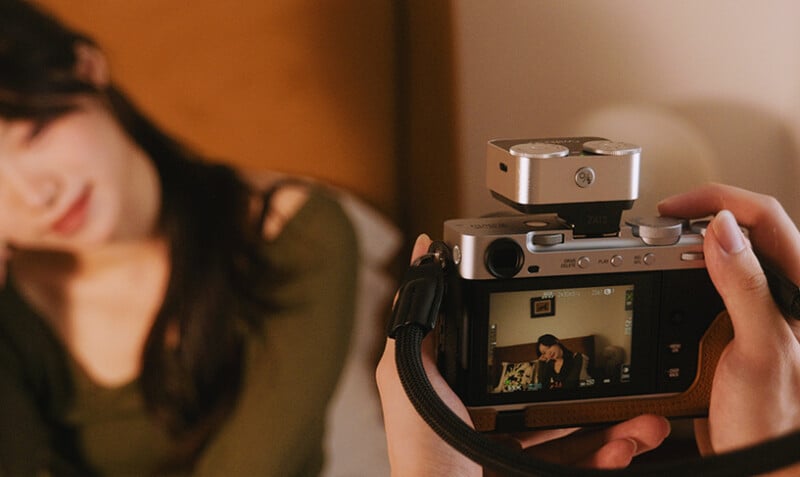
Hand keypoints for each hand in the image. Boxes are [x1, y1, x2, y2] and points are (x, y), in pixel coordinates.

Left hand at [376, 234, 669, 475]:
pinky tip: (628, 446)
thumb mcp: (410, 380)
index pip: (513, 368)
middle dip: (598, 390)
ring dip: (620, 427)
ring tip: (647, 423)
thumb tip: (422, 258)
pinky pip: (583, 465)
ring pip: (579, 436)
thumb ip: (417, 325)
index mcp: (466, 401)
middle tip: (630, 376)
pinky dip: (611, 455)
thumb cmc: (423, 459)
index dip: (549, 353)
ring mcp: (517, 461)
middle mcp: (492, 430)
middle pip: (555, 401)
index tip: (577, 337)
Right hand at [658, 184, 799, 466]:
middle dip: (700, 217)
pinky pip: (716, 285)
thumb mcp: (762, 351)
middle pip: (747, 228)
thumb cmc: (778, 423)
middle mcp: (790, 293)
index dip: (716, 202)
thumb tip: (722, 230)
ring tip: (663, 244)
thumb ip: (746, 287)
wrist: (763, 465)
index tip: (673, 211)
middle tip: (661, 224)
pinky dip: (688, 276)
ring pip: (730, 253)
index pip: (764, 218)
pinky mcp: (744, 326)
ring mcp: (767, 309)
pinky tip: (674, 283)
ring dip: (692, 244)